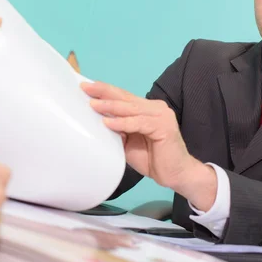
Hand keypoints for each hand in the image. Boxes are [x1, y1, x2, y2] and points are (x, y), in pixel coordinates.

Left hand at [81, 81, 217, 210]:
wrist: (176, 174)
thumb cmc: (153, 159)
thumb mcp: (129, 142)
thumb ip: (118, 129)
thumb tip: (98, 120)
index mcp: (147, 109)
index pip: (123, 97)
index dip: (105, 91)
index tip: (86, 87)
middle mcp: (155, 108)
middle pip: (126, 97)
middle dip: (104, 92)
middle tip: (86, 88)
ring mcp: (161, 115)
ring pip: (132, 108)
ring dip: (111, 106)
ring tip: (93, 105)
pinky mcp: (164, 126)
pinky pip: (139, 123)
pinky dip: (123, 123)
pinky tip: (108, 123)